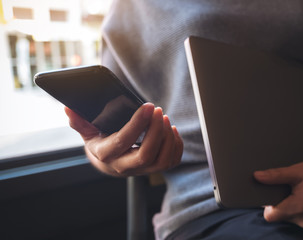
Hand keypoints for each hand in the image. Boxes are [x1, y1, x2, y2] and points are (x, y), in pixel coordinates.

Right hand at [65, 102, 182, 176]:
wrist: (109, 161)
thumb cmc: (99, 141)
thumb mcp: (87, 131)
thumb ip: (79, 121)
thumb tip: (69, 108)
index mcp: (106, 154)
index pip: (123, 141)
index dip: (137, 124)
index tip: (147, 106)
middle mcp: (124, 167)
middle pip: (146, 155)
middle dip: (156, 132)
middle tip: (158, 111)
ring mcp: (141, 171)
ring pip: (162, 161)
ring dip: (168, 139)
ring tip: (165, 119)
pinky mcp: (154, 169)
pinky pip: (171, 163)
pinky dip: (176, 146)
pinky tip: (172, 130)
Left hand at [254, 156, 302, 231]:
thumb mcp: (296, 171)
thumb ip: (275, 176)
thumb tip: (256, 176)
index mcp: (299, 208)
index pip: (270, 216)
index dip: (268, 205)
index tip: (274, 194)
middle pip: (281, 217)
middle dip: (282, 204)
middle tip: (291, 189)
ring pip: (292, 219)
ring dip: (292, 208)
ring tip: (302, 193)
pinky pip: (302, 221)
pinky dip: (302, 212)